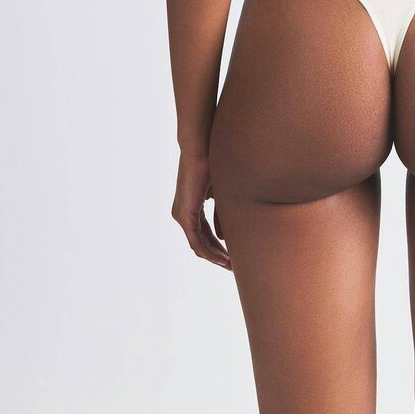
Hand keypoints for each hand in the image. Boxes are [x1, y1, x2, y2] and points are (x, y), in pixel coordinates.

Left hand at [171, 151, 230, 269]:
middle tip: (233, 265)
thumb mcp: (221, 193)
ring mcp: (181, 214)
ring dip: (214, 256)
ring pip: (198, 244)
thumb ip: (222, 214)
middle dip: (217, 254)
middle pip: (201, 241)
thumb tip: (225, 236)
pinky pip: (196, 241)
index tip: (233, 253)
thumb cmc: (213, 162)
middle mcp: (183, 212)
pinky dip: (210, 251)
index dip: (218, 244)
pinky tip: (223, 259)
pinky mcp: (184, 215)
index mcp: (191, 204)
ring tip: (231, 265)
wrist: (201, 148)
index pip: (205, 231)